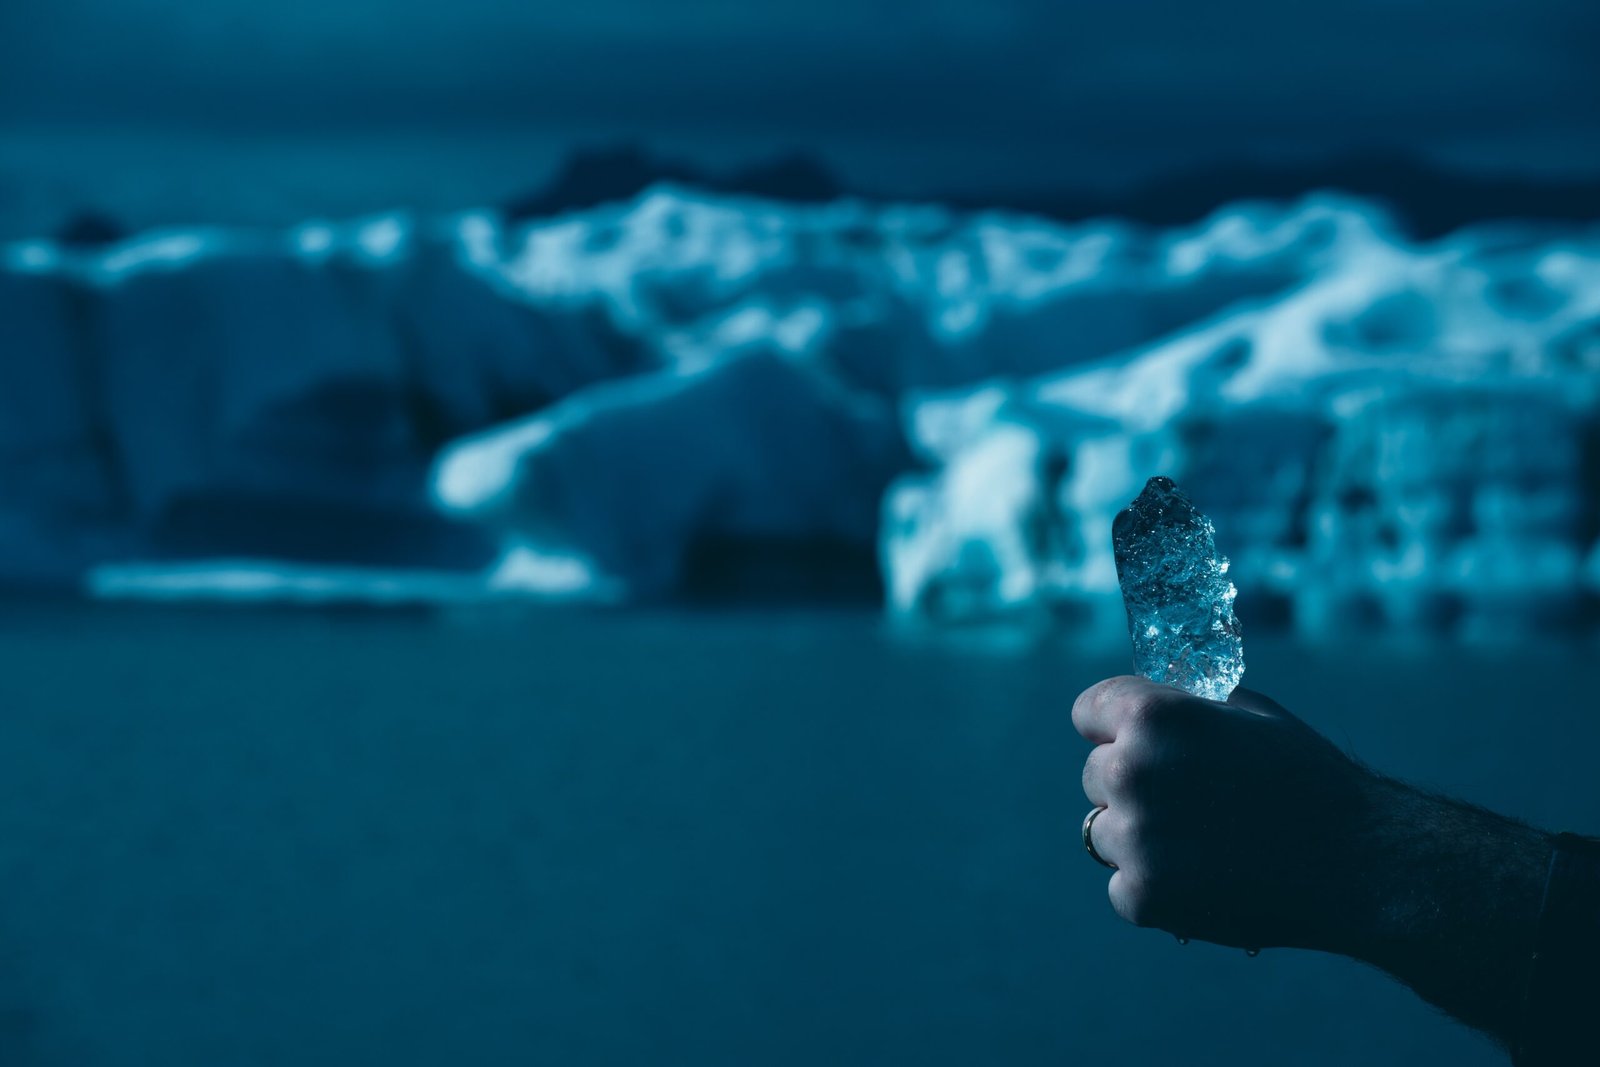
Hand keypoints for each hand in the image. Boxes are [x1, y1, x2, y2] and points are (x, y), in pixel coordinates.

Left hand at [1072, 675, 1378, 951]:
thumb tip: (1147, 700)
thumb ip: (1185, 706)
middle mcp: (1131, 772)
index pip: (1088, 711)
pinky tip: (1206, 879)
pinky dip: (1155, 887)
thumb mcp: (1249, 713)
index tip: (1129, 738)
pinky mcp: (1142, 897)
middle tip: (1192, 799)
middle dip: (1133, 783)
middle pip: (1095, 774)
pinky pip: (1123, 885)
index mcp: (1153, 717)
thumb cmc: (1308, 778)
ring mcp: (1134, 839)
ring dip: (1139, 837)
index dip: (1112, 724)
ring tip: (1204, 842)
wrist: (1362, 863)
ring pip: (1104, 831)